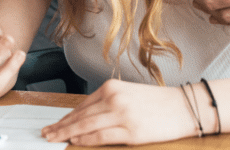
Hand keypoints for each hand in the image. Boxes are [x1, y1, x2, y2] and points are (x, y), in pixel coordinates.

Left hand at [42, 80, 195, 145]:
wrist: (184, 107)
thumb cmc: (158, 103)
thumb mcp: (128, 94)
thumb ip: (107, 103)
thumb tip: (85, 117)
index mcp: (111, 88)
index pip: (81, 105)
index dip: (65, 117)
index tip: (54, 124)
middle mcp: (114, 99)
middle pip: (80, 115)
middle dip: (60, 126)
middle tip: (46, 134)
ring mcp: (121, 115)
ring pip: (85, 125)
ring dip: (67, 133)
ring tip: (54, 139)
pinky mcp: (130, 131)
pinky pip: (100, 136)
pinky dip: (85, 139)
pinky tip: (74, 142)